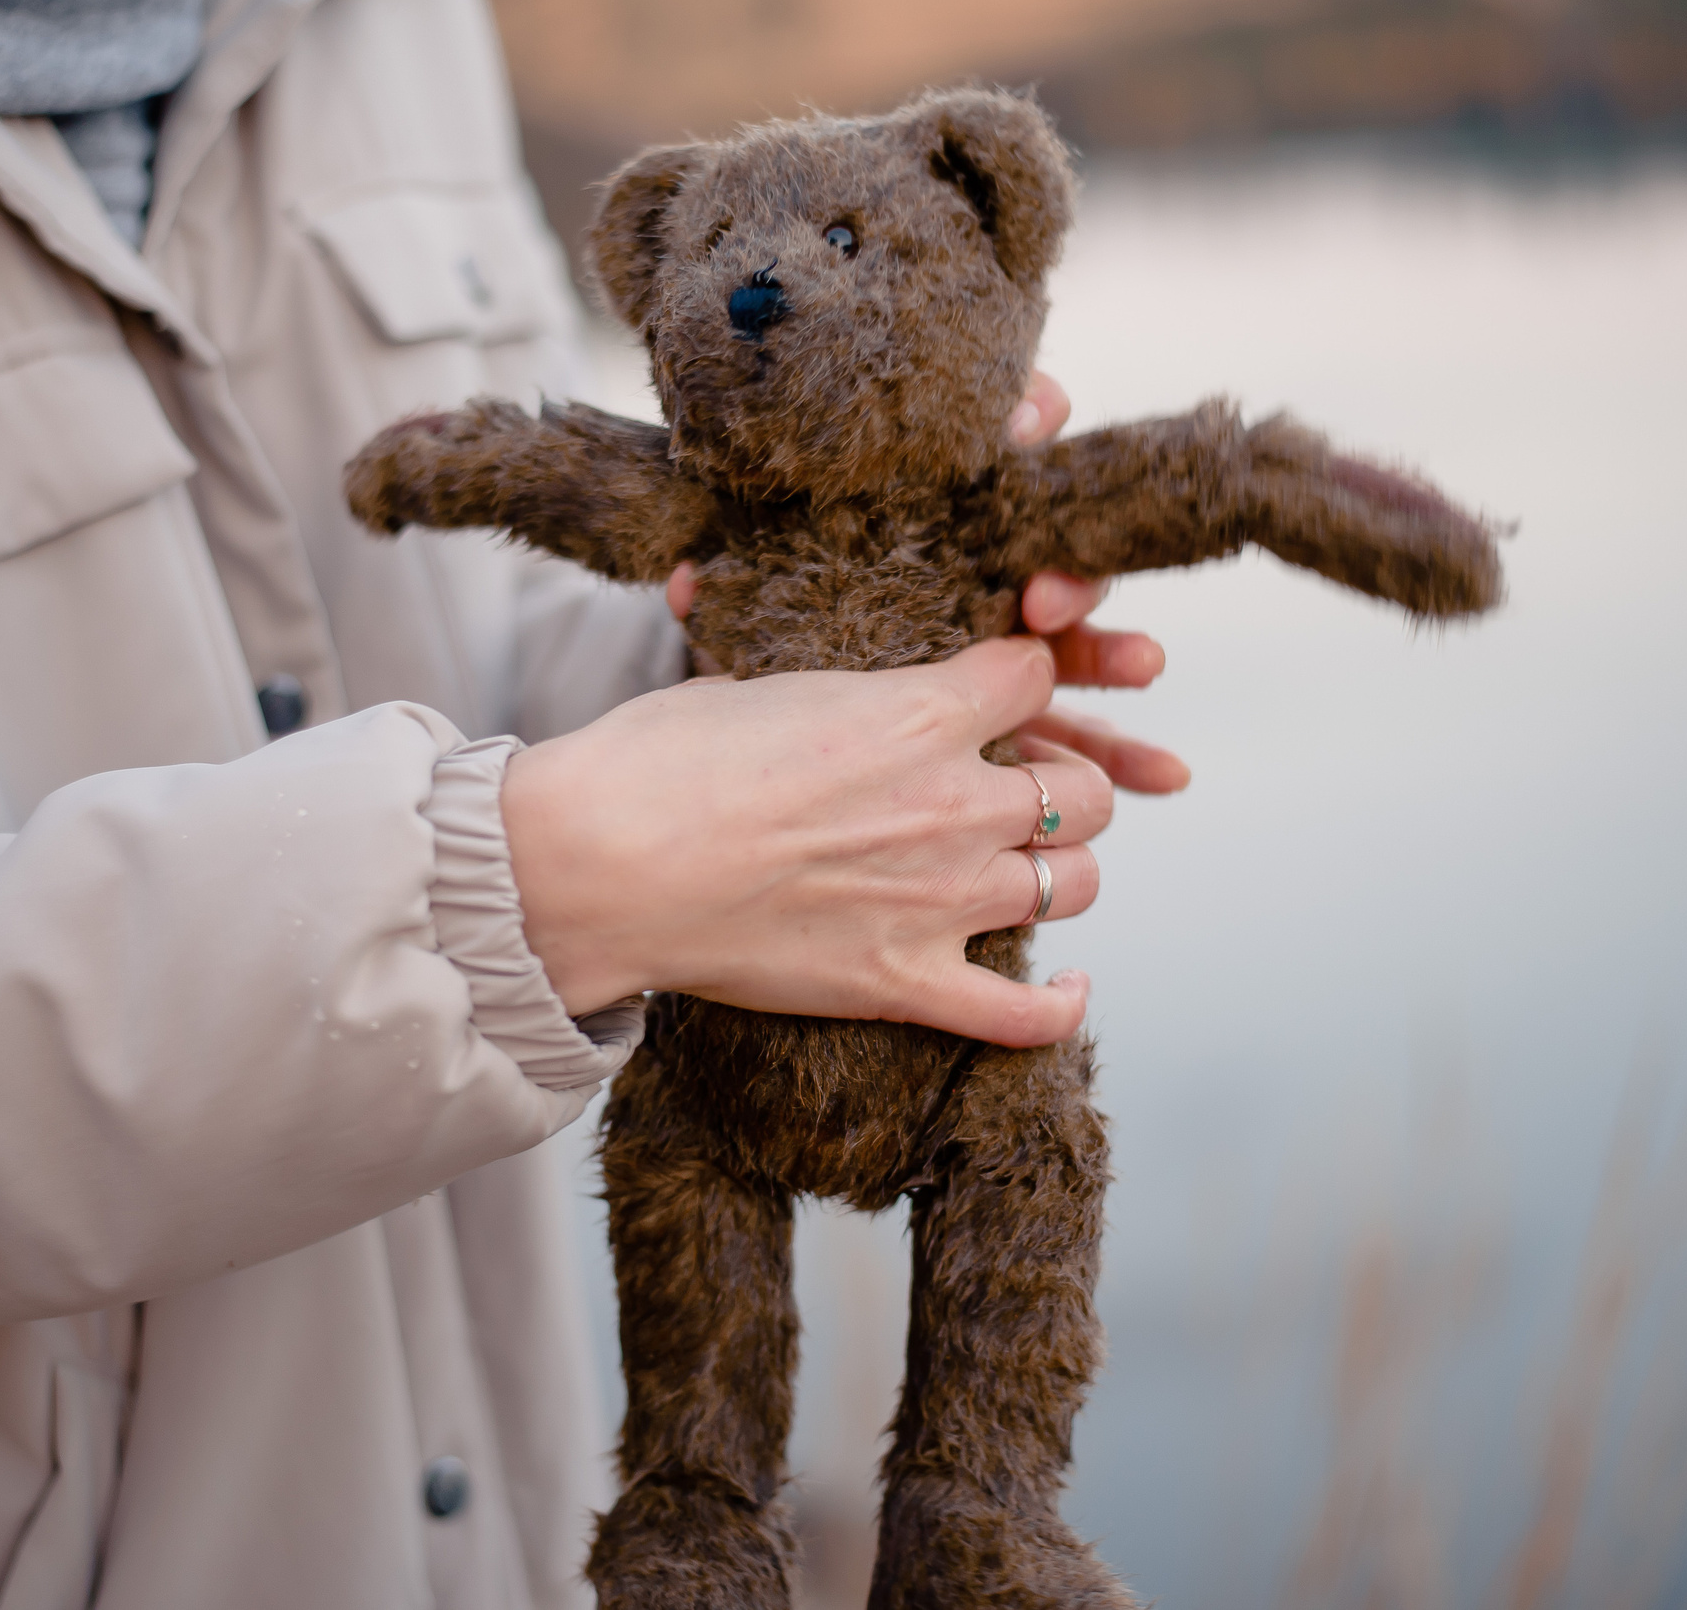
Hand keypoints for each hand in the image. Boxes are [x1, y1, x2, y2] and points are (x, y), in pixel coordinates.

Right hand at [503, 639, 1108, 1045]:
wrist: (602, 866)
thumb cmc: (658, 767)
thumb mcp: (760, 687)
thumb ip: (842, 698)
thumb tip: (840, 701)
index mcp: (919, 713)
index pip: (1036, 674)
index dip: (1024, 677)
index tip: (1000, 691)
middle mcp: (954, 805)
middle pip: (1084, 790)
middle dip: (1064, 782)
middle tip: (1023, 789)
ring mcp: (940, 901)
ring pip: (1078, 885)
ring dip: (1060, 874)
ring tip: (1024, 872)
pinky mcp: (906, 982)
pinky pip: (1027, 1013)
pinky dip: (1059, 1005)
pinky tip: (1066, 985)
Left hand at [664, 369, 1190, 792]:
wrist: (743, 727)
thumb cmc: (748, 645)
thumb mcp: (739, 606)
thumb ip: (723, 590)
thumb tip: (684, 583)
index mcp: (919, 523)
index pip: (986, 456)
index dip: (1019, 428)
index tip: (1022, 432)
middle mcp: (971, 574)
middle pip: (1041, 554)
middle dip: (1062, 569)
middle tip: (1045, 596)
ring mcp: (997, 649)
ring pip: (1070, 645)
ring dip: (1112, 651)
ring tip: (1143, 664)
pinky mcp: (1006, 723)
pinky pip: (1074, 735)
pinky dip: (1123, 750)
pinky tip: (1165, 771)